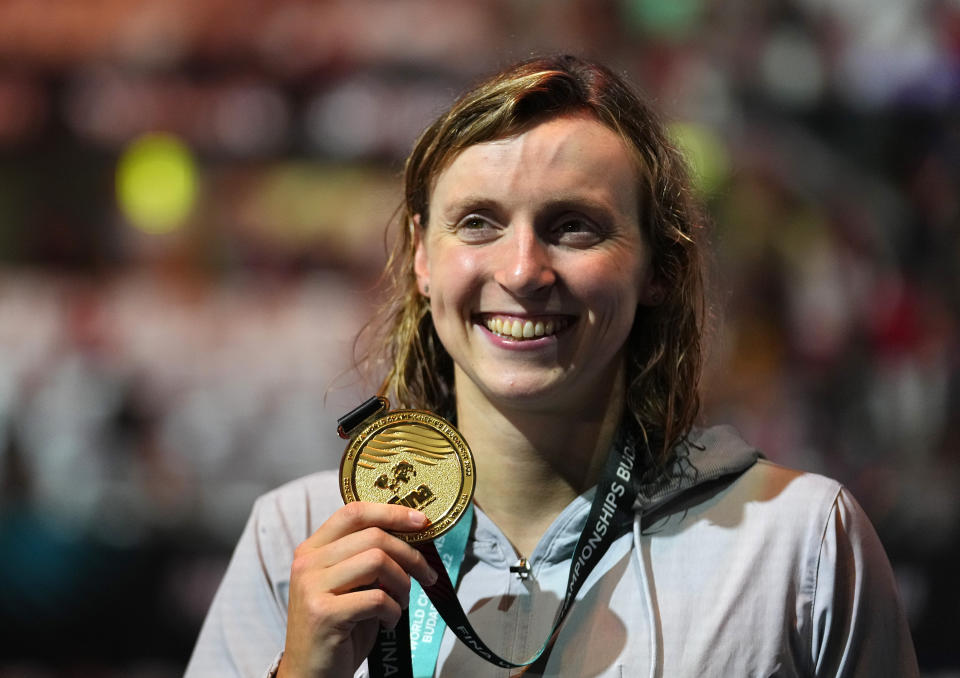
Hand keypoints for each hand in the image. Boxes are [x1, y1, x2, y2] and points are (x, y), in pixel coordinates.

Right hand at [277, 502, 438, 677]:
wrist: (310, 675)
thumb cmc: (338, 628)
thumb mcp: (349, 585)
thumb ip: (367, 559)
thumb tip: (412, 537)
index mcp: (312, 549)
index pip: (354, 512)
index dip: (392, 512)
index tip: (422, 521)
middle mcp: (308, 563)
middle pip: (373, 536)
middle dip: (410, 555)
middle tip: (426, 574)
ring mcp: (312, 587)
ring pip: (377, 561)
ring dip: (402, 583)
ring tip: (402, 602)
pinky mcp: (323, 614)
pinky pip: (376, 598)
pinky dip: (393, 611)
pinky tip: (389, 622)